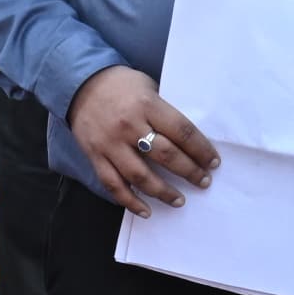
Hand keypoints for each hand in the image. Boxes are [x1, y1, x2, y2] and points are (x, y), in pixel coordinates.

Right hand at [67, 65, 216, 212]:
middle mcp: (129, 126)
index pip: (182, 131)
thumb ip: (164, 111)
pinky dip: (130, 201)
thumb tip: (188, 139)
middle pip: (166, 155)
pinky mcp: (95, 156)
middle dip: (189, 172)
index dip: (201, 150)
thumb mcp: (148, 87)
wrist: (80, 84)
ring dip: (163, 192)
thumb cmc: (122, 85)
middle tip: (203, 182)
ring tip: (179, 200)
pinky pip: (113, 185)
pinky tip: (146, 211)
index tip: (213, 162)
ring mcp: (110, 144)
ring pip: (140, 176)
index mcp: (147, 105)